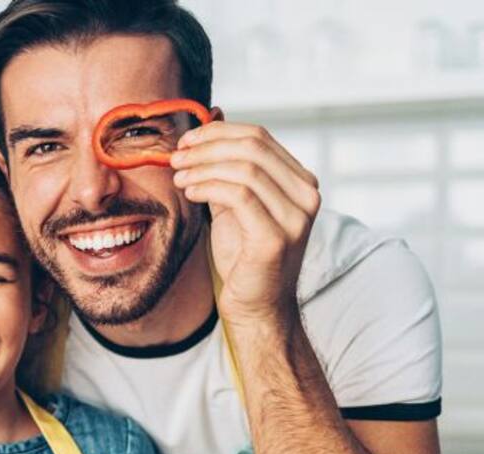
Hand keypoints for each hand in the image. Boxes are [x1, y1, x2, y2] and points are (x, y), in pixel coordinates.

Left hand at [171, 120, 320, 323]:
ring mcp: (296, 217)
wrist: (255, 306)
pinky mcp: (276, 238)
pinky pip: (239, 196)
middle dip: (208, 147)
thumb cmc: (243, 256)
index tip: (187, 140)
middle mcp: (307, 196)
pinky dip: (208, 187)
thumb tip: (213, 118)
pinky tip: (190, 192)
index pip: (260, 137)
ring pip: (245, 169)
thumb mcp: (235, 203)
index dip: (219, 132)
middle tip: (177, 155)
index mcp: (301, 182)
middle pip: (253, 148)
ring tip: (178, 175)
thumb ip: (228, 168)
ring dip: (203, 167)